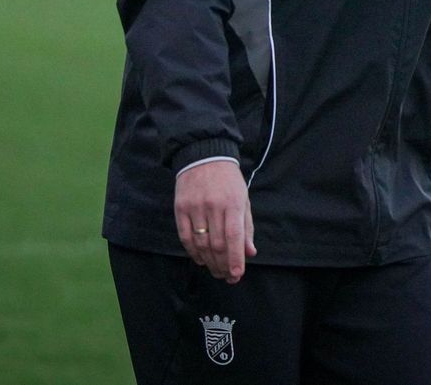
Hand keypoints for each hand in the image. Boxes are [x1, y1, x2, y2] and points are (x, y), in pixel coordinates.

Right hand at [174, 160, 255, 283]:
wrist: (204, 154)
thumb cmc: (228, 180)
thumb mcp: (243, 199)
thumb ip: (246, 227)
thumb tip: (249, 253)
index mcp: (233, 203)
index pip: (234, 237)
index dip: (235, 259)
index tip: (236, 275)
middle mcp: (213, 206)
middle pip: (217, 244)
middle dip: (223, 265)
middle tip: (227, 277)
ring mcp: (195, 207)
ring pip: (201, 244)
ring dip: (209, 262)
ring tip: (215, 270)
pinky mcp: (180, 208)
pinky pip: (185, 237)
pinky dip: (193, 252)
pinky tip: (200, 259)